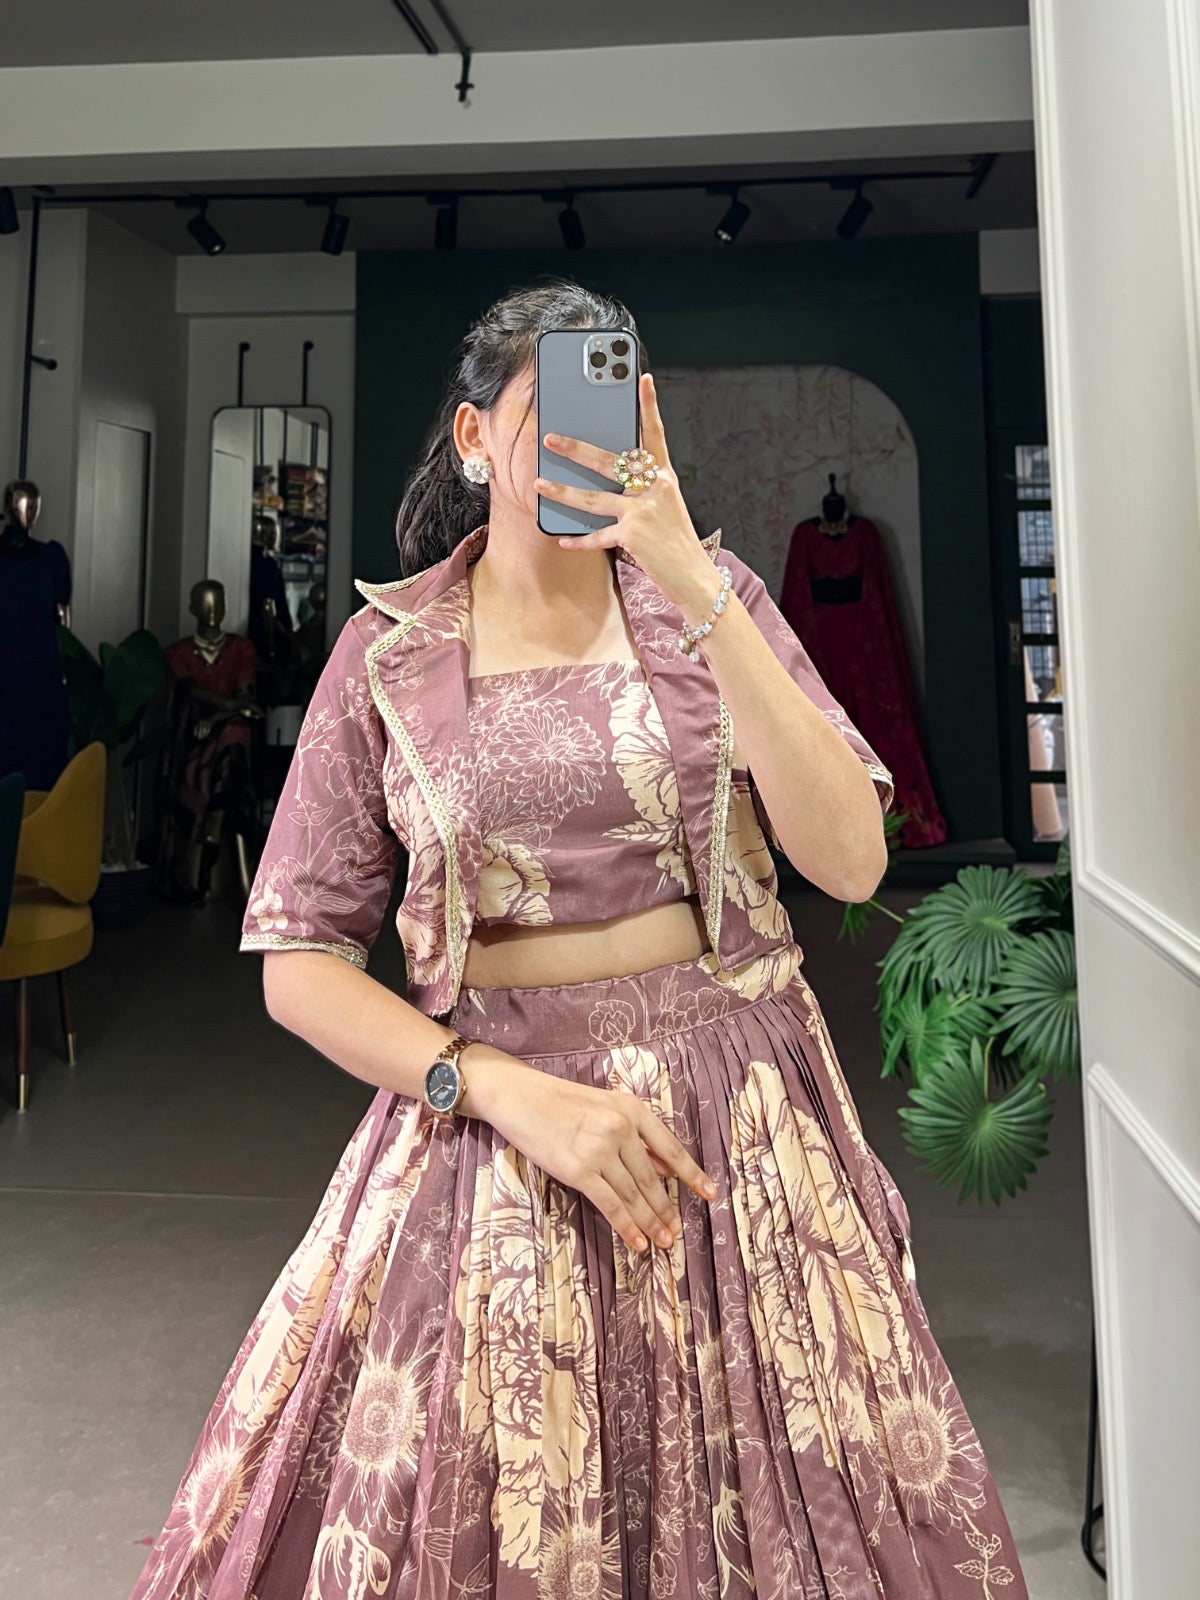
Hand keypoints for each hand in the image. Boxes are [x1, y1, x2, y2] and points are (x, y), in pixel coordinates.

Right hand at [481, 1057, 717, 1253]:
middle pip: (653, 1178)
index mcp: (632, 1108)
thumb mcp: (606, 1105)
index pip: (671, 1148)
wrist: (519, 1095)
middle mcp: (621, 1128)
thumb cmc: (561, 1100)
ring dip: (651, 1222)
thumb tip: (665, 1166)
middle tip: (677, 1232)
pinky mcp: (579, 1170)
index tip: (710, 1193)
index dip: (692, 1174)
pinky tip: (638, 1242)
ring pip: (635, 1195)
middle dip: (667, 1208)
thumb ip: (635, 1134)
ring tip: (664, 1241)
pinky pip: (611, 1205)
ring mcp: (600, 1150)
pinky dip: (627, 1227)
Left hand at [535, 371, 718, 618]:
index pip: (655, 434)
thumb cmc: (675, 542)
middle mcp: (655, 488)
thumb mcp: (665, 507)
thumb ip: (642, 489)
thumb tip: (608, 478)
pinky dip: (579, 540)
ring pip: (594, 497)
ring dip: (563, 491)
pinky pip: (598, 535)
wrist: (693, 576)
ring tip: (539, 484)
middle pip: (609, 461)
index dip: (649, 406)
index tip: (642, 379)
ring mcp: (643, 510)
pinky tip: (563, 539)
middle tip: (550, 439)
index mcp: (664, 477)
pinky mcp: (633, 534)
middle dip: (576, 449)